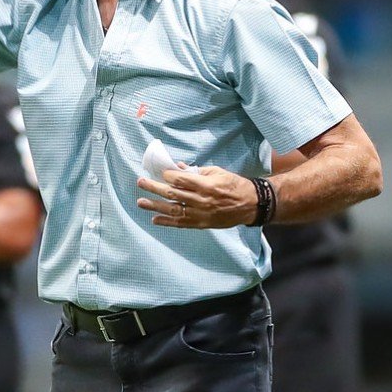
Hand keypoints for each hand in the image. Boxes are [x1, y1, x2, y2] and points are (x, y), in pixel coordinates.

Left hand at [137, 164, 257, 228]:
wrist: (251, 205)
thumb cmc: (234, 185)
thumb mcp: (218, 172)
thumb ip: (196, 171)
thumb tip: (177, 168)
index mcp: (207, 185)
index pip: (181, 180)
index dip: (168, 176)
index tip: (159, 172)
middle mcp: (202, 200)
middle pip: (173, 194)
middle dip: (154, 188)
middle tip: (141, 182)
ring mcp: (200, 214)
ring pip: (173, 210)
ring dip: (155, 206)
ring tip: (141, 202)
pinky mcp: (201, 224)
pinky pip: (181, 223)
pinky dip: (166, 222)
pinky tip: (154, 219)